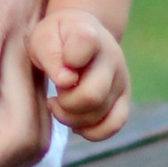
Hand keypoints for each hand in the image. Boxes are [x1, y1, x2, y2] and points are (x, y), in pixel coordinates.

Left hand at [28, 9, 128, 139]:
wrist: (79, 36)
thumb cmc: (56, 39)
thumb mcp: (42, 39)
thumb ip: (50, 55)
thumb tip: (66, 81)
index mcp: (89, 35)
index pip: (85, 44)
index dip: (67, 60)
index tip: (58, 67)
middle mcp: (112, 55)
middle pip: (92, 95)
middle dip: (65, 103)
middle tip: (55, 96)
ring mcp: (121, 78)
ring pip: (99, 114)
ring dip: (72, 118)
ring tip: (61, 105)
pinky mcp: (124, 97)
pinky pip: (114, 124)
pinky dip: (92, 132)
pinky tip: (76, 123)